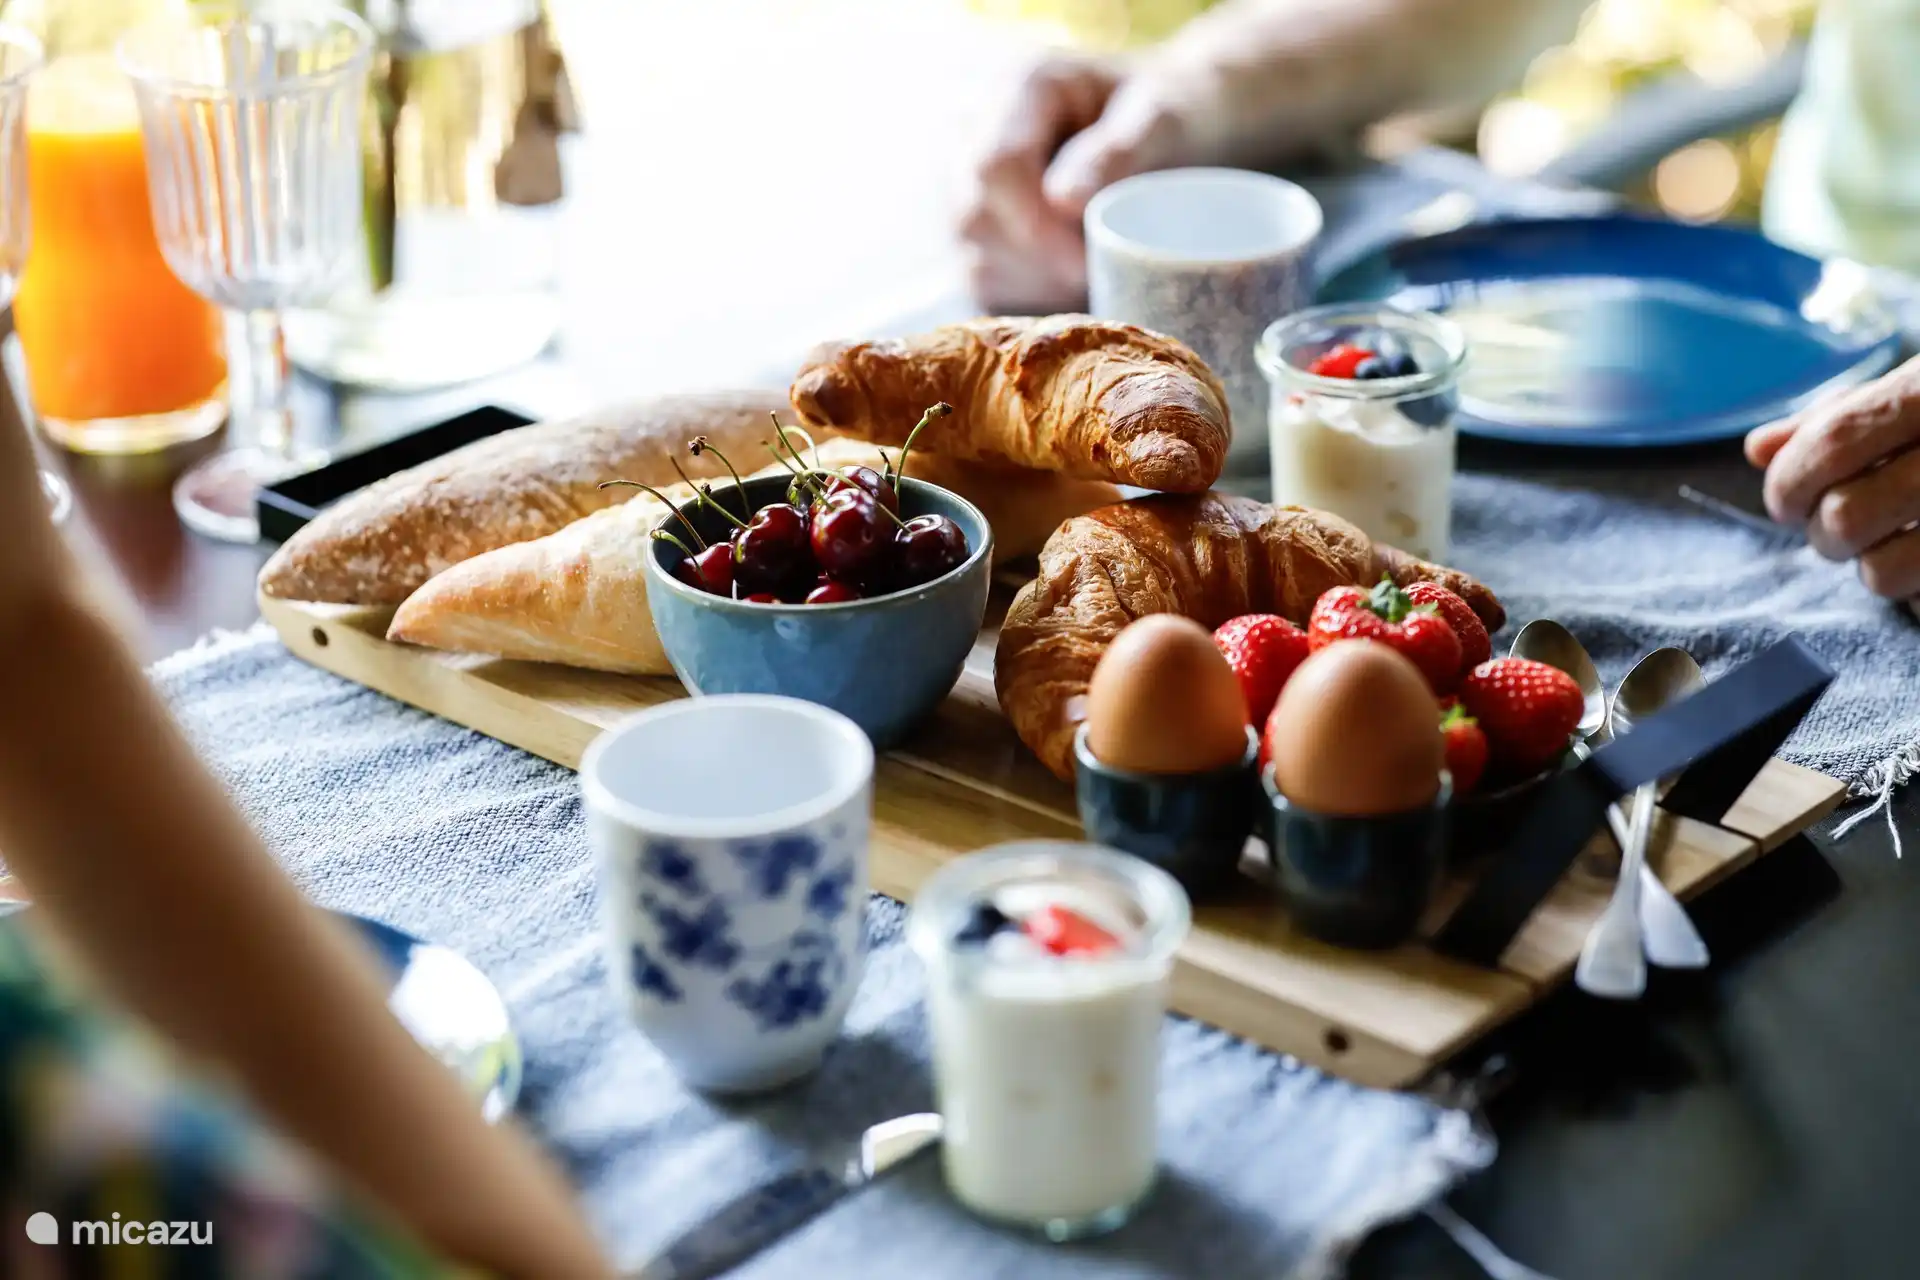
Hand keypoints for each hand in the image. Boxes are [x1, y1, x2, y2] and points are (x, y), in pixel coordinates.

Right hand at [959, 56, 1190, 312]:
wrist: (1164, 129)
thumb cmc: (1171, 115)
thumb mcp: (1163, 118)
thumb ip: (1118, 149)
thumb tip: (1063, 200)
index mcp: (1020, 86)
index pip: (994, 166)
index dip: (1036, 227)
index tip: (1090, 264)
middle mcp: (976, 130)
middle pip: (973, 217)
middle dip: (1038, 264)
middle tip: (1099, 278)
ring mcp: (965, 181)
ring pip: (972, 257)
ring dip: (1035, 287)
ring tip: (1093, 276)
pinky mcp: (972, 228)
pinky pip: (980, 282)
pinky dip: (1028, 300)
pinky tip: (1071, 286)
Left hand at [1746, 354, 1919, 598]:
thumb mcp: (1915, 392)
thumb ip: (1842, 417)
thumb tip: (1757, 449)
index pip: (1834, 441)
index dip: (1791, 480)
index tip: (1785, 502)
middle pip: (1845, 516)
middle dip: (1821, 530)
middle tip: (1835, 523)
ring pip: (1882, 572)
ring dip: (1870, 564)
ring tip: (1893, 538)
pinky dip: (1911, 589)